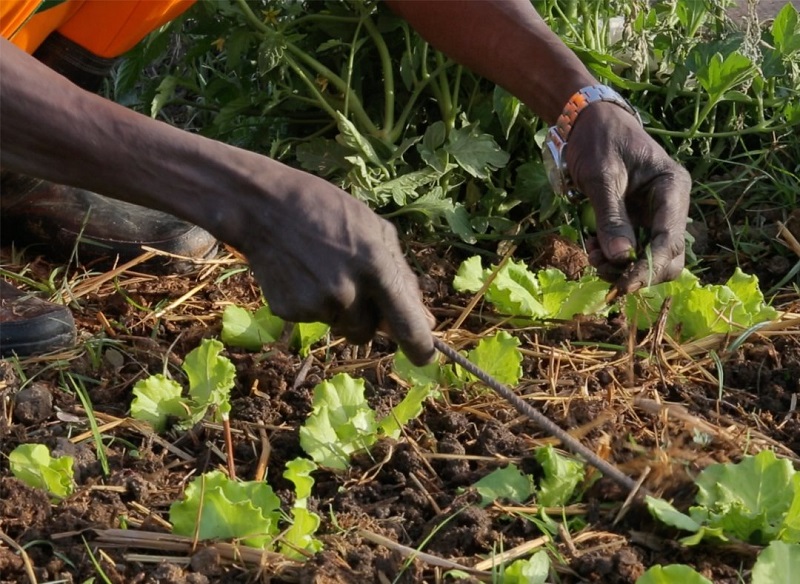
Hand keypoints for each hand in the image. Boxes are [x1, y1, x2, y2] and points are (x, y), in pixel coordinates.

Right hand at [234, 170, 434, 364]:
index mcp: (376, 266)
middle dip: (366, 317)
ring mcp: (316, 304)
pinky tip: (301, 273)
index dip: (420, 347)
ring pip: (340, 326)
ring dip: (338, 309)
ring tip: (321, 270)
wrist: (264, 206)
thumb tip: (426, 323)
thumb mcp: (376, 230)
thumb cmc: (329, 212)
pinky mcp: (290, 311)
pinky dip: (311, 304)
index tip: (426, 357)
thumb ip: (403, 278)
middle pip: (368, 332)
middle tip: (350, 284)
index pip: (407, 325)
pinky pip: (313, 320)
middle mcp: (347, 291)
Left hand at [566, 103, 690, 292]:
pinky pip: (632, 250)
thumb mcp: (602, 176)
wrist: (587, 123)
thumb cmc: (598, 141)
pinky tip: (592, 245)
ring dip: (620, 266)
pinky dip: (613, 256)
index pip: (669, 240)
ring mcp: (655, 215)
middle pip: (668, 257)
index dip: (649, 268)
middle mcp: (670, 205)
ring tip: (591, 253)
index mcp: (672, 187)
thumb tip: (622, 259)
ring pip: (649, 259)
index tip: (624, 285)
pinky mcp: (638, 222)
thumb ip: (611, 217)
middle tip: (600, 268)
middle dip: (636, 271)